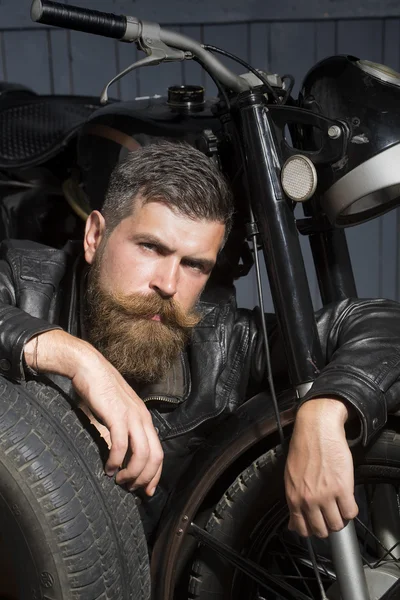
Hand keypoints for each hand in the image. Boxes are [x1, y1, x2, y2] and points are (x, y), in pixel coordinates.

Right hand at [24, 330, 163, 494]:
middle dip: (145, 478)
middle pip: (155, 456)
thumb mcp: (117, 413)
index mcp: (145, 418)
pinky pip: (121, 445)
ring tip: (120, 481)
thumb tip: (121, 455)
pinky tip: (109, 468)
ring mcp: (131, 416)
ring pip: (142, 454)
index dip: (155, 474)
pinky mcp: (116, 415)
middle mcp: (143, 418)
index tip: (147, 490)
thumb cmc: (100, 391)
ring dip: (132, 473)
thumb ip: (123, 430)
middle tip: (132, 489)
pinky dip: (116, 461)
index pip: (159, 452)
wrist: (89, 367)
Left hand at [284, 398, 358, 537]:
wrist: (317, 429)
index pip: (302, 529)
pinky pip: (351, 513)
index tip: (316, 525)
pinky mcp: (342, 488)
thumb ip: (293, 501)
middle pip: (321, 531)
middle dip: (327, 526)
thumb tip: (292, 523)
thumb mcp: (291, 476)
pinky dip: (351, 510)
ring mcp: (326, 495)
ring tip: (339, 507)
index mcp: (294, 497)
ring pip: (337, 524)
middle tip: (330, 515)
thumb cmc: (304, 448)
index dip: (311, 530)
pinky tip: (347, 500)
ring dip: (340, 519)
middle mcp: (308, 499)